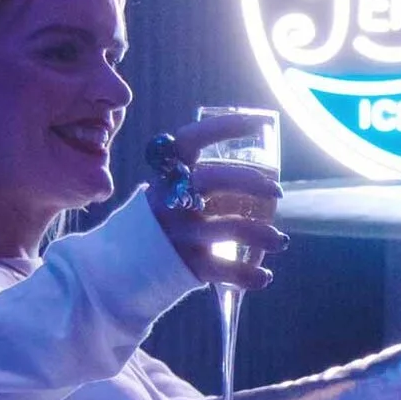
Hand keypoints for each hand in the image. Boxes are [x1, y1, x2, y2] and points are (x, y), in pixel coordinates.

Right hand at [147, 113, 287, 290]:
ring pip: (232, 228)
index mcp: (168, 178)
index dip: (223, 128)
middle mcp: (173, 201)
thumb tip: (252, 177)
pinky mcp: (189, 265)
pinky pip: (228, 270)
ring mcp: (181, 234)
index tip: (256, 123)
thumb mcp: (166, 196)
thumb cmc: (157, 226)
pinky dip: (252, 276)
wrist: (120, 270)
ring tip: (280, 240)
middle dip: (251, 182)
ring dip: (264, 235)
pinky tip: (264, 276)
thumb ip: (197, 184)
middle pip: (214, 180)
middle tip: (278, 192)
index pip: (191, 141)